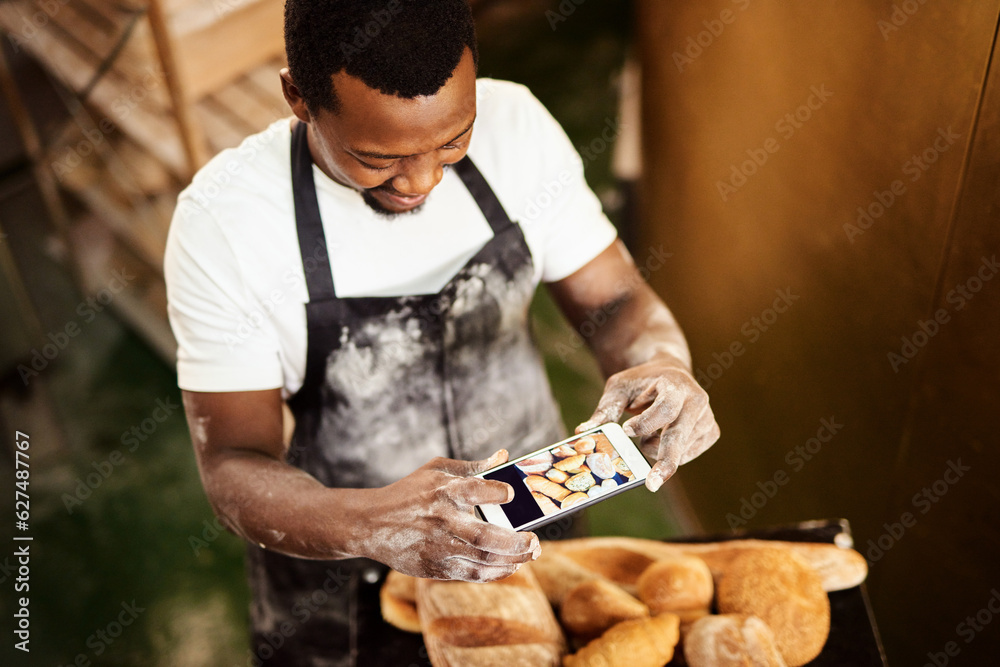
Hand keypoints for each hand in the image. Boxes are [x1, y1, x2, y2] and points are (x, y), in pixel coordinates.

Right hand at [359, 450, 539, 581]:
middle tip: (535, 542)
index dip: (499, 492)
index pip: (476, 490)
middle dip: (516, 543)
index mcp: (442, 491)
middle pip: (485, 537)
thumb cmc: (409, 492)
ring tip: (529, 554)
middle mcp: (442, 520)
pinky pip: (470, 574)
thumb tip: (504, 456)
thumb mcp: (436, 470)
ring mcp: (437, 547)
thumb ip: (473, 466)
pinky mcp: (433, 567)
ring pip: (481, 560)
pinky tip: (509, 566)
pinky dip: (494, 573)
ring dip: (511, 560)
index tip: (512, 494)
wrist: (371, 523)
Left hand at [577, 356, 719, 491]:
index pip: (664, 409)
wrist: (669, 372)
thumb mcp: (618, 388)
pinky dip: (671, 453)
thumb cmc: (640, 381)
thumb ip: (605, 409)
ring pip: (680, 449)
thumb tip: (583, 430)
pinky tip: (663, 436)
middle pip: (680, 436)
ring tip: (648, 429)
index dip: (647, 423)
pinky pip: (688, 455)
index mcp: (676, 385)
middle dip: (665, 461)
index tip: (626, 431)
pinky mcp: (711, 432)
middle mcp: (697, 401)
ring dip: (657, 448)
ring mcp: (707, 418)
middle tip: (651, 484)